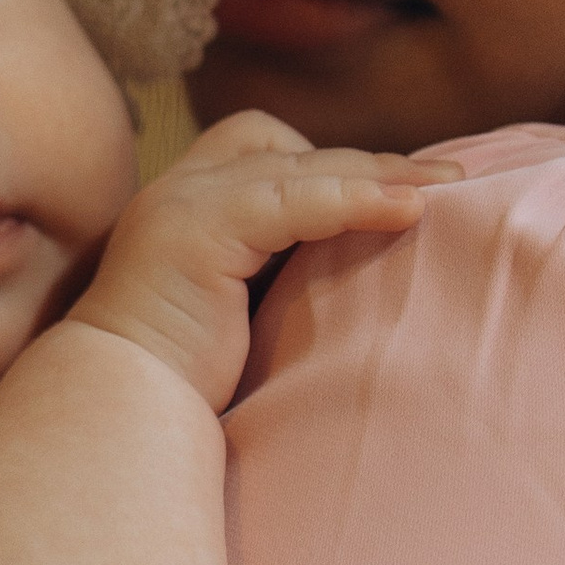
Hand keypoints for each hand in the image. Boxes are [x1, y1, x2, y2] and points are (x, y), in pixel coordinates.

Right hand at [67, 108, 461, 410]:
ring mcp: (181, 204)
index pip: (262, 152)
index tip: (398, 192)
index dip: (331, 166)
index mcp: (184, 210)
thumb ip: (276, 277)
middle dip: (369, 163)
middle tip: (446, 181)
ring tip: (444, 189)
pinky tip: (407, 212)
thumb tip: (358, 274)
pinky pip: (293, 198)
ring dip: (377, 174)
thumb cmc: (179, 388)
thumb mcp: (239, 315)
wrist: (118, 414)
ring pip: (297, 165)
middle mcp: (177, 192)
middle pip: (288, 150)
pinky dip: (355, 199)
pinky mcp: (195, 229)